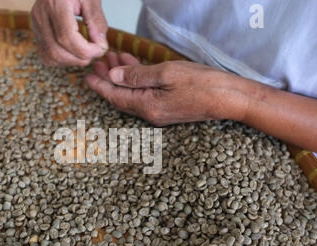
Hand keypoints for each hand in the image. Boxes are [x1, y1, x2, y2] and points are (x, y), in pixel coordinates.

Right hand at [31, 0, 107, 66]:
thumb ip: (96, 20)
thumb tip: (100, 44)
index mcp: (54, 4)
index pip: (66, 37)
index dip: (86, 50)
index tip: (100, 49)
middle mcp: (41, 15)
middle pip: (57, 51)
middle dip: (79, 58)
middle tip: (95, 52)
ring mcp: (36, 25)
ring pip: (50, 56)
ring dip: (71, 61)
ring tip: (86, 53)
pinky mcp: (37, 32)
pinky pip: (45, 55)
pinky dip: (61, 60)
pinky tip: (73, 54)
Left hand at [85, 52, 245, 125]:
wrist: (229, 98)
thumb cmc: (202, 84)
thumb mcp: (166, 74)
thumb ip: (137, 76)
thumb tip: (114, 77)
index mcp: (146, 107)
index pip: (114, 96)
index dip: (99, 85)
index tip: (86, 75)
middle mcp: (150, 114)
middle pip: (120, 97)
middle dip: (107, 79)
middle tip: (98, 62)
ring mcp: (159, 113)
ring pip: (132, 95)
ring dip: (121, 78)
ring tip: (113, 59)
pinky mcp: (167, 109)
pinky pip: (144, 95)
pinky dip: (135, 82)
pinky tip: (134, 68)